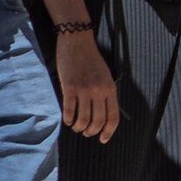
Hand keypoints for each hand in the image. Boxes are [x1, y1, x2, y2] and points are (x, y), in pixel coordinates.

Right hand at [56, 27, 120, 141]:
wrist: (76, 41)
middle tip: (86, 133)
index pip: (113, 117)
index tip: (102, 139)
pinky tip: (67, 120)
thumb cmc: (90, 58)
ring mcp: (84, 90)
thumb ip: (105, 93)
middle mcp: (99, 91)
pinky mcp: (69, 87)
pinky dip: (68, 118)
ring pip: (83, 118)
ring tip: (75, 127)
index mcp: (110, 89)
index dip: (108, 132)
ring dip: (79, 127)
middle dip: (91, 131)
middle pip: (97, 121)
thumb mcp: (105, 76)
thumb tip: (101, 114)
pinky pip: (69, 109)